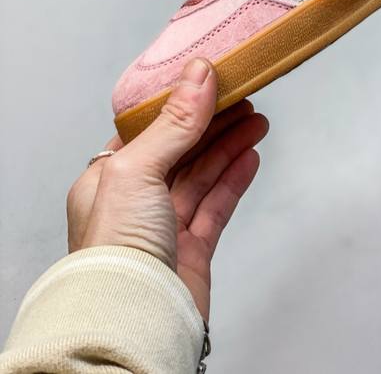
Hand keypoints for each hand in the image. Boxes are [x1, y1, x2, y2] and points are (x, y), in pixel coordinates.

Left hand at [66, 59, 268, 318]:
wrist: (133, 320)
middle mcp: (134, 201)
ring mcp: (164, 227)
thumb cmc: (115, 250)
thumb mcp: (138, 169)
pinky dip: (235, 179)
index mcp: (108, 178)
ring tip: (258, 122)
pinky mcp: (191, 250)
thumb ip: (174, 123)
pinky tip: (250, 157)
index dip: (180, 104)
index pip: (148, 130)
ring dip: (230, 146)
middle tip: (243, 98)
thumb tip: (199, 74)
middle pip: (181, 150)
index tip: (208, 82)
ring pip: (203, 175)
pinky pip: (217, 205)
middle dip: (213, 123)